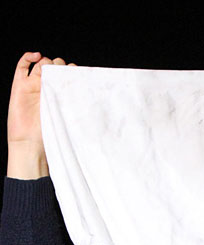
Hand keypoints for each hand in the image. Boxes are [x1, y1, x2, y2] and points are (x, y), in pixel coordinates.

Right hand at [7, 51, 73, 178]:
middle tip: (65, 74)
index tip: (80, 75)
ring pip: (42, 64)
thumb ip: (75, 107)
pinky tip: (37, 56)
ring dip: (49, 63)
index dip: (72, 72)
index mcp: (59, 95)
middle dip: (61, 66)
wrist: (29, 144)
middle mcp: (47, 88)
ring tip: (53, 70)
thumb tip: (98, 103)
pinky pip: (22, 65)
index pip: (67, 75)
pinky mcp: (20, 85)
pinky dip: (28, 57)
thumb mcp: (67, 119)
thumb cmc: (49, 135)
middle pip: (55, 66)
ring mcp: (33, 85)